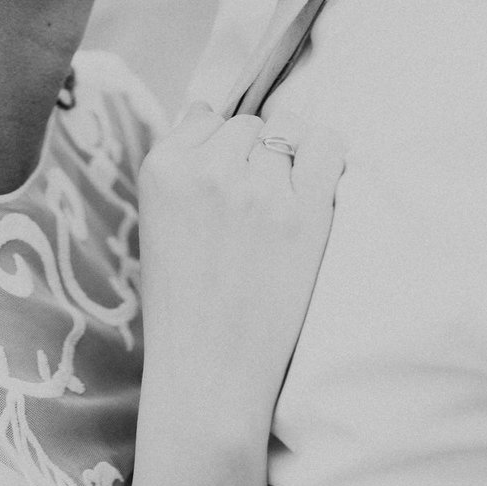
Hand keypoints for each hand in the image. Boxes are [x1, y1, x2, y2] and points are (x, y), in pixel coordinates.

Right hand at [136, 103, 345, 432]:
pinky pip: (328, 145)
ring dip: (290, 161)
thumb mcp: (159, 221)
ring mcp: (258, 190)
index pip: (209, 117)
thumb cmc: (183, 304)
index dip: (223, 147)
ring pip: (288, 130)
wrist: (209, 372)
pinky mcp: (303, 212)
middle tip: (257, 204)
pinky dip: (327, 156)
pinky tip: (317, 188)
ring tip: (283, 207)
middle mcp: (208, 170)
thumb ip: (185, 169)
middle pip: (250, 124)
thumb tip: (217, 113)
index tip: (229, 180)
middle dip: (257, 154)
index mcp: (163, 169)